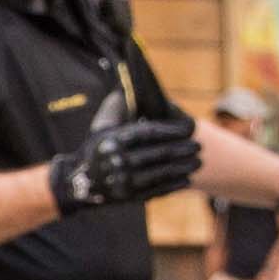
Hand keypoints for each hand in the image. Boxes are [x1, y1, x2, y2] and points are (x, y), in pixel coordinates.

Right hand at [56, 111, 202, 212]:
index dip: (171, 131)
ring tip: (198, 162)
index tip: (188, 129)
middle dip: (183, 150)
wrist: (79, 182)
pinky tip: (186, 178)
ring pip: (161, 173)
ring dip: (183, 167)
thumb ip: (117, 105)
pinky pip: (156, 190)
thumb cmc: (96, 147)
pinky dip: (174, 185)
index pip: (149, 133)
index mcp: (113, 140)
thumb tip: (132, 82)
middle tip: (199, 146)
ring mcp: (124, 181)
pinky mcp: (129, 197)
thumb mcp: (101, 124)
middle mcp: (118, 160)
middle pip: (159, 154)